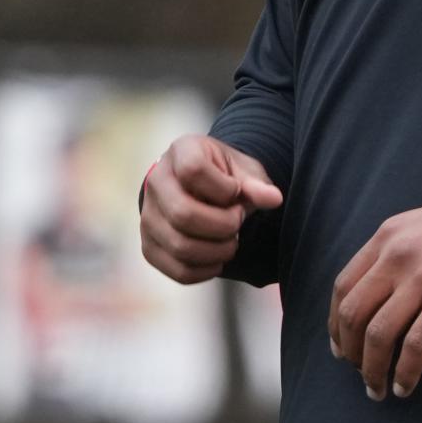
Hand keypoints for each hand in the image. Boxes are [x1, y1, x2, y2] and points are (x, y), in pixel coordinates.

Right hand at [139, 134, 281, 283]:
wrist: (201, 187)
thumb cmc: (225, 175)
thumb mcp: (243, 170)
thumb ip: (257, 185)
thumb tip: (274, 199)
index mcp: (181, 152)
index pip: (192, 170)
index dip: (222, 187)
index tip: (235, 191)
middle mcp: (156, 181)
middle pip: (183, 214)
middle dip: (222, 225)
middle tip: (238, 220)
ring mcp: (147, 216)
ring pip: (179, 246)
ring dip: (217, 250)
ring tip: (231, 239)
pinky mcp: (149, 246)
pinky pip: (176, 270)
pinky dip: (205, 270)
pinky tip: (219, 258)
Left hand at [327, 181, 421, 400]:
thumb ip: (398, 252)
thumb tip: (376, 296)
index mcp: (389, 234)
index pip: (343, 285)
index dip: (336, 324)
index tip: (341, 347)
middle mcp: (398, 253)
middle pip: (353, 313)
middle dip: (349, 352)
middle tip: (360, 373)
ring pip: (378, 334)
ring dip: (372, 370)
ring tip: (379, 389)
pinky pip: (415, 346)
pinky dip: (405, 373)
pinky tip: (406, 385)